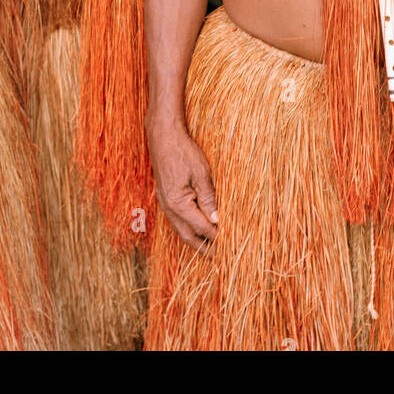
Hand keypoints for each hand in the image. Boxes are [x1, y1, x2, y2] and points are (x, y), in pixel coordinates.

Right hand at [148, 120, 217, 253]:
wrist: (163, 136)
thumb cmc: (183, 152)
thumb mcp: (201, 174)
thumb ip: (209, 199)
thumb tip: (217, 221)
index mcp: (178, 204)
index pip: (202, 228)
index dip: (217, 237)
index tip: (231, 245)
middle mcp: (169, 208)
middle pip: (188, 236)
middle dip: (204, 248)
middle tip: (220, 257)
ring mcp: (165, 203)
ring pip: (181, 230)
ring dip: (196, 240)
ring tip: (211, 247)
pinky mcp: (165, 197)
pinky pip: (178, 220)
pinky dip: (189, 227)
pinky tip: (198, 227)